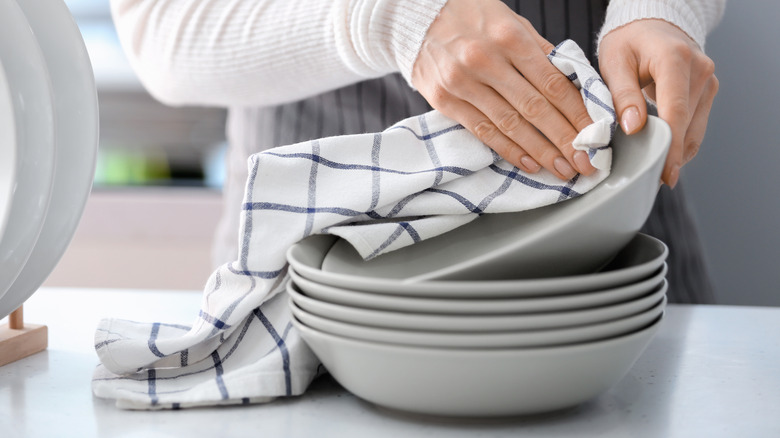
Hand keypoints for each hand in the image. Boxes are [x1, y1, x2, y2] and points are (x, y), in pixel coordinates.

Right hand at [411, 0, 594, 179]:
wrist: (417, 17)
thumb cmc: (470, 17)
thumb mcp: (511, 21)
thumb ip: (540, 52)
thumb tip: (573, 84)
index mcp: (509, 38)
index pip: (552, 83)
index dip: (576, 113)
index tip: (593, 134)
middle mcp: (486, 61)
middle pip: (534, 109)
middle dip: (564, 140)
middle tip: (585, 163)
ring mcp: (462, 83)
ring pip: (510, 125)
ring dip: (540, 151)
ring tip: (562, 168)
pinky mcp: (445, 100)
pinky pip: (483, 131)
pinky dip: (509, 150)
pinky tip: (529, 163)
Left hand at [598, 19, 718, 187]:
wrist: (650, 27)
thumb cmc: (629, 42)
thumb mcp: (614, 63)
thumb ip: (622, 95)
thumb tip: (633, 128)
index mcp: (675, 60)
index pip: (675, 110)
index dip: (670, 145)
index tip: (664, 171)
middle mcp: (700, 70)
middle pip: (687, 124)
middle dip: (670, 155)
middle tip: (649, 179)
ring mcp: (707, 82)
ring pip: (695, 129)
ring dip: (676, 152)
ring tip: (653, 171)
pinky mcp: (706, 92)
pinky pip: (694, 125)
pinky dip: (679, 142)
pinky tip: (662, 154)